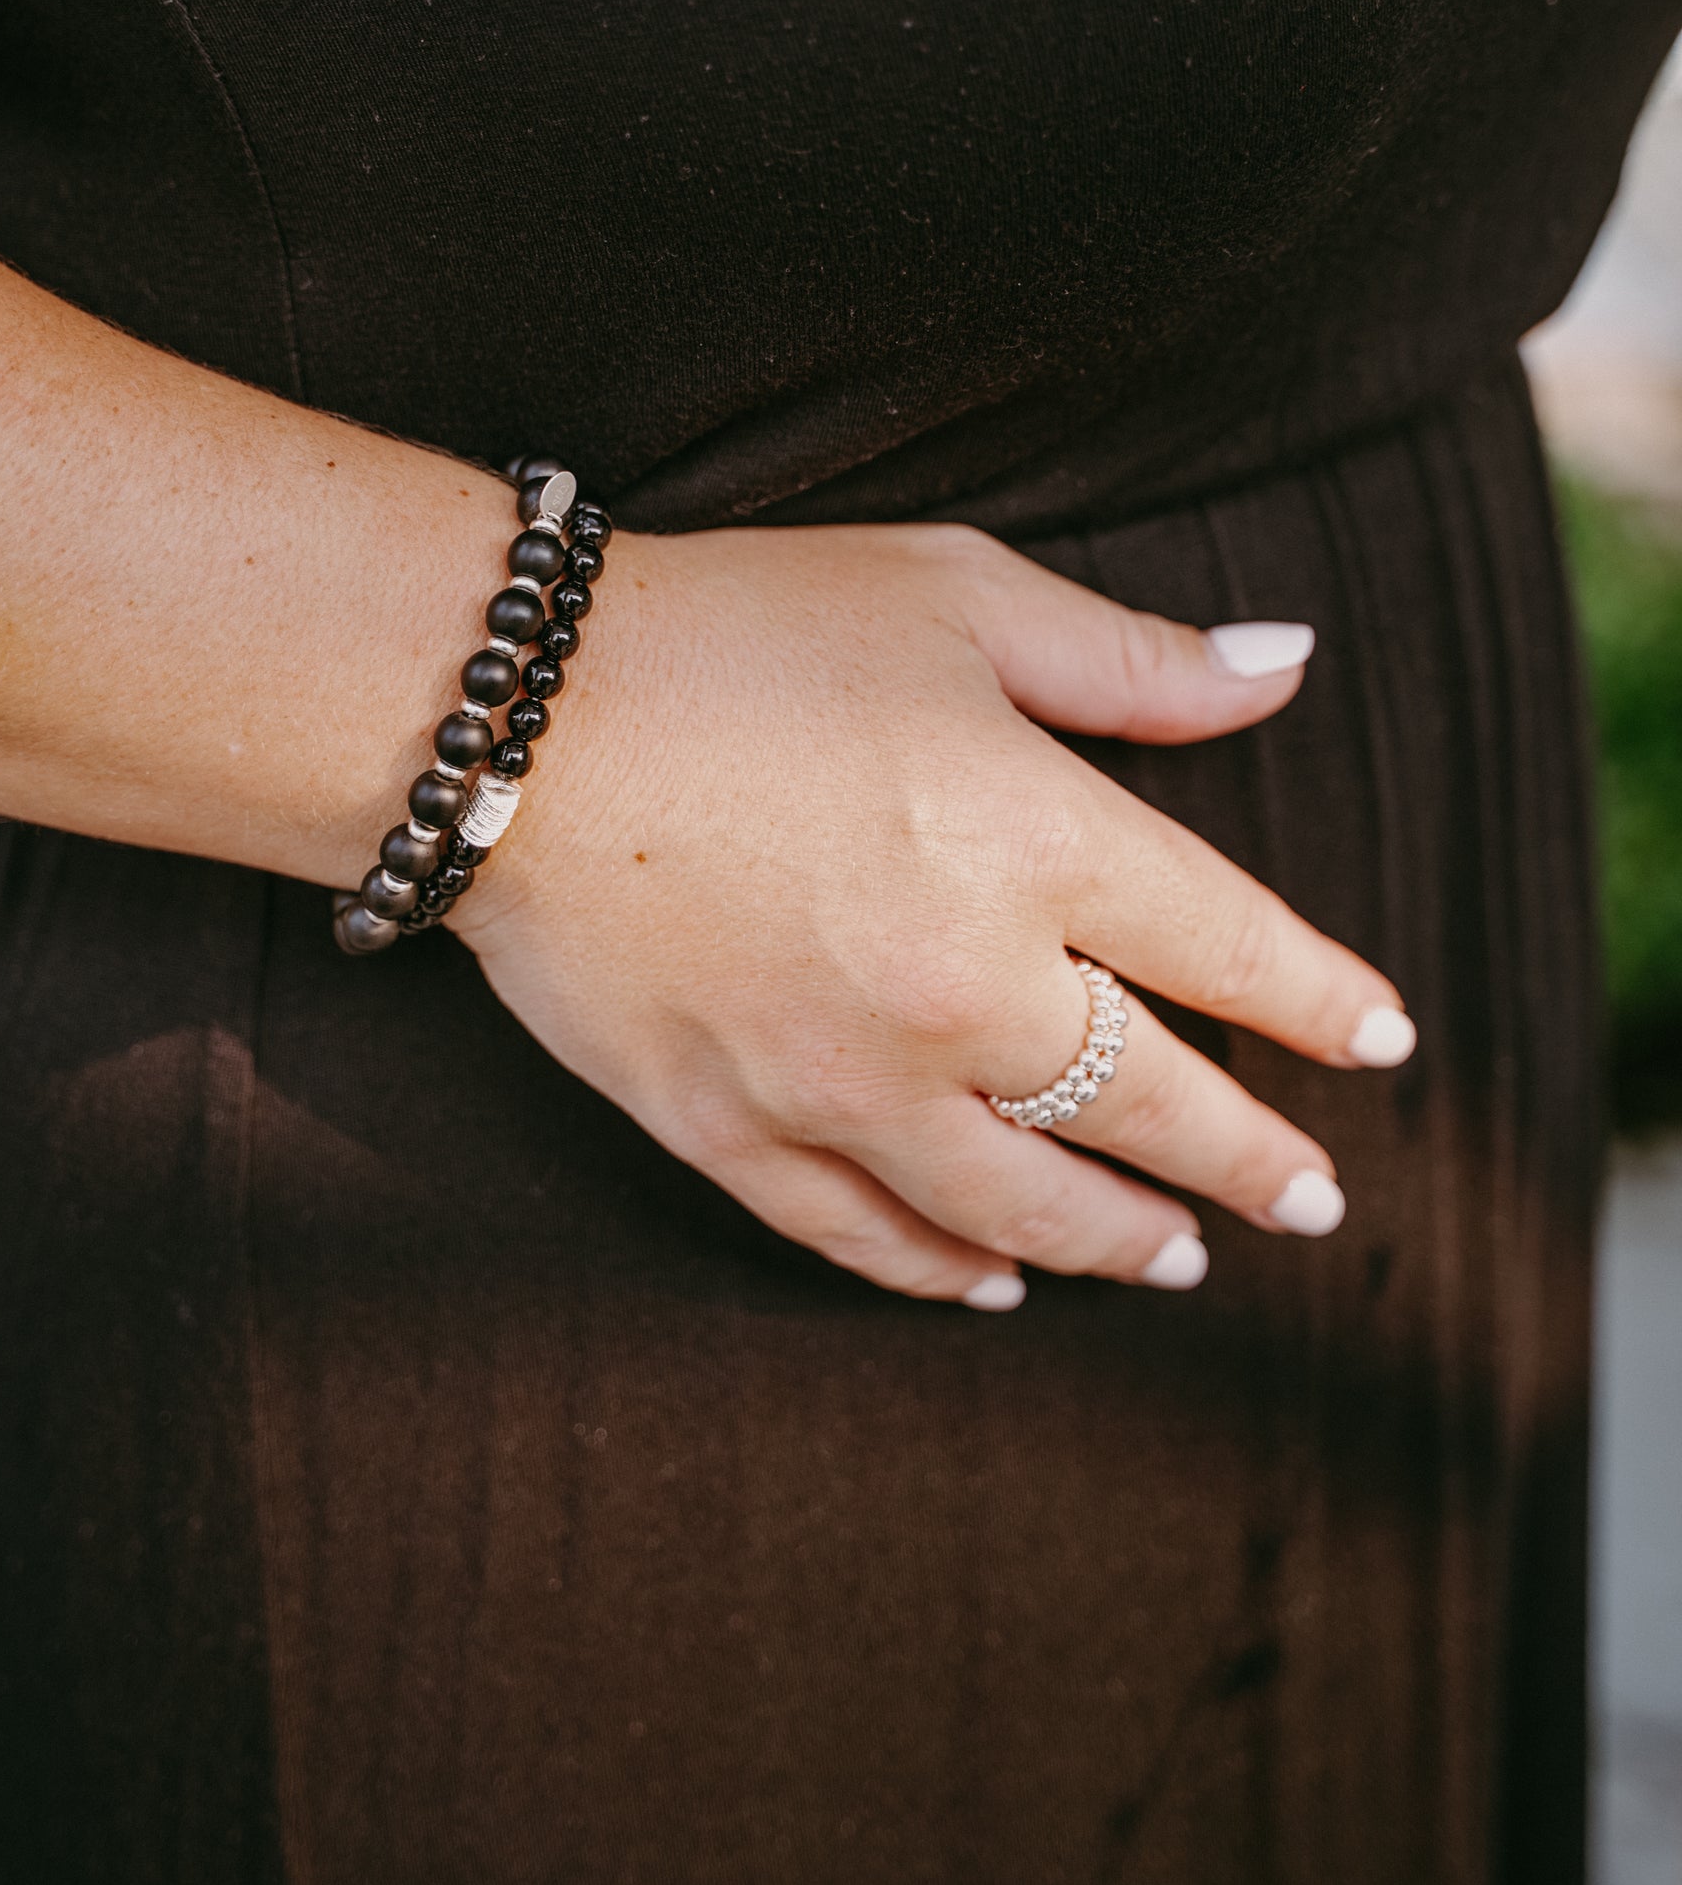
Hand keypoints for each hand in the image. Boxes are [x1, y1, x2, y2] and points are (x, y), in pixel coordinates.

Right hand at [452, 523, 1414, 1306]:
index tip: (1379, 1039)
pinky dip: (940, 1269)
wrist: (505, 715)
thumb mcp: (957, 598)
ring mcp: (844, 1078)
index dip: (1321, 1001)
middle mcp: (965, 986)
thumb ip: (1133, 660)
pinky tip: (988, 1286)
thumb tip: (1286, 670)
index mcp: (1037, 839)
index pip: (1231, 948)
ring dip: (1118, 1241)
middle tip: (1309, 1202)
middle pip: (1154, 1104)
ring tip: (1178, 1262)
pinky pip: (863, 1233)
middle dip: (1250, 1159)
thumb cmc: (742, 630)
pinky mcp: (731, 1126)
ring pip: (1024, 1200)